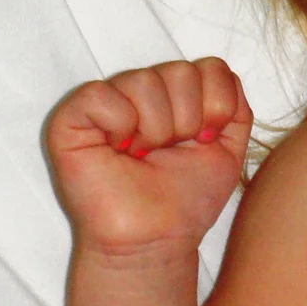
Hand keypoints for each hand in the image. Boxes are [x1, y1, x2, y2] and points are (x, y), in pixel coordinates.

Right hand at [45, 58, 253, 259]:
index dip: (216, 105)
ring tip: (142, 155)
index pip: (209, 67)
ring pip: (143, 80)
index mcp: (176, 96)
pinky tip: (119, 150)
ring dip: (155, 128)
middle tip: (168, 151)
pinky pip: (99, 94)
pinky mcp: (71, 120)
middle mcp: (140, 93)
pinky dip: (119, 124)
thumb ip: (235, 106)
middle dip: (187, 119)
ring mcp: (106, 103)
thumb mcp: (228, 148)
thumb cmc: (187, 198)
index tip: (204, 140)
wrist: (157, 238)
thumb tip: (222, 75)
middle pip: (180, 71)